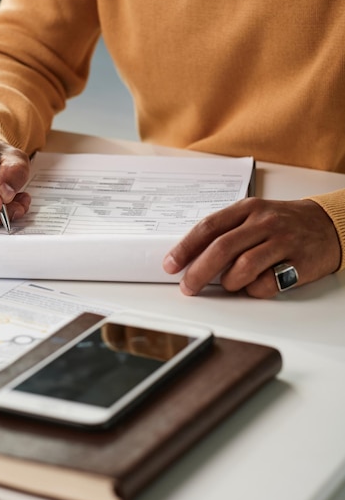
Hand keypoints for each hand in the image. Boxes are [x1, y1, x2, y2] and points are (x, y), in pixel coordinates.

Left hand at [163, 197, 340, 297]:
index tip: (170, 263)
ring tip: (230, 283)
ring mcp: (282, 242)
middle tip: (188, 286)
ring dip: (229, 282)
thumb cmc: (284, 223)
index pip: (209, 227)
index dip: (185, 247)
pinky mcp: (298, 263)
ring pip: (243, 268)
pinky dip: (254, 290)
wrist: (328, 225)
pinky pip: (266, 284)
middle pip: (222, 249)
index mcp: (248, 208)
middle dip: (198, 271)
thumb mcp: (254, 215)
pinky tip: (256, 284)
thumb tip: (191, 257)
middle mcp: (264, 222)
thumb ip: (227, 231)